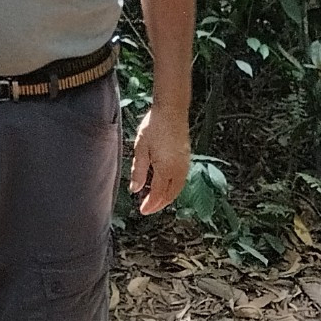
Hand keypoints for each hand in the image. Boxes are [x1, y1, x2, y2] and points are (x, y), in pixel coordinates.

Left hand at [130, 99, 190, 214]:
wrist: (172, 110)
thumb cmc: (154, 126)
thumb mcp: (141, 148)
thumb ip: (138, 171)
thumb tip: (134, 189)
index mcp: (166, 169)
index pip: (157, 194)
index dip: (149, 204)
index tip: (142, 210)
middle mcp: (178, 170)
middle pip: (169, 195)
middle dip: (158, 204)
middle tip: (147, 208)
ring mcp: (184, 165)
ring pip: (176, 190)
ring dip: (166, 198)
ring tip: (155, 200)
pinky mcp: (186, 160)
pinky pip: (180, 181)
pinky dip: (172, 188)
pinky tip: (164, 186)